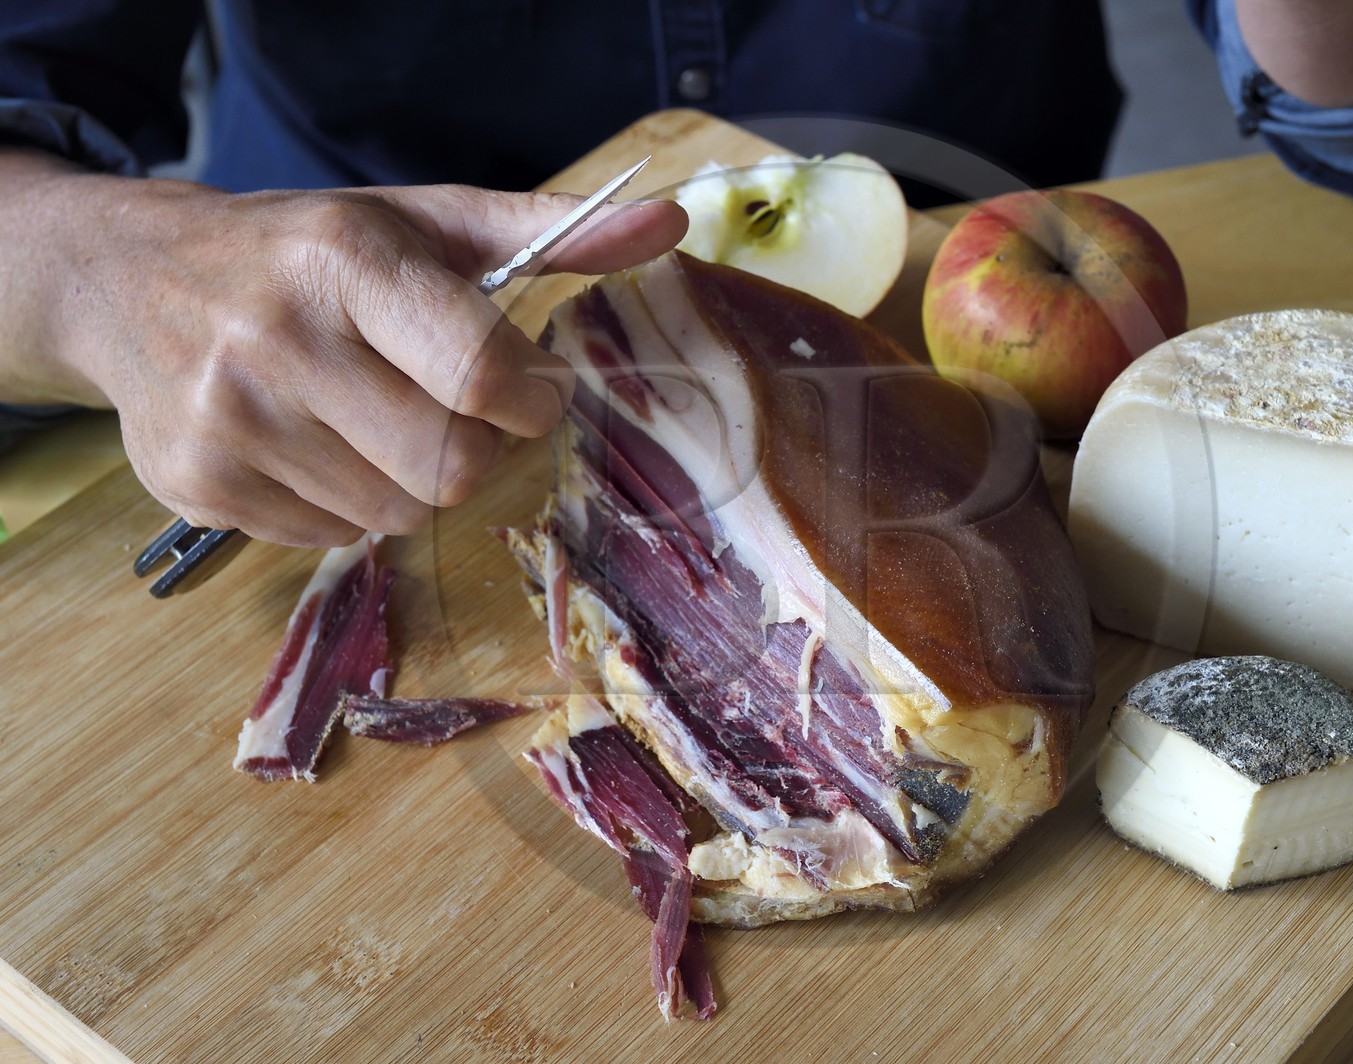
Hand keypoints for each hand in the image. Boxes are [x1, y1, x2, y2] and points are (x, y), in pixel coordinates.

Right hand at [0, 157, 686, 544]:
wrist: (129, 280)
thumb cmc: (304, 251)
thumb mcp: (421, 222)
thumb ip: (551, 231)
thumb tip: (669, 224)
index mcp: (344, 261)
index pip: (481, 373)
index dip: (533, 399)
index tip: (531, 388)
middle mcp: (276, 340)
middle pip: (451, 467)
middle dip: (477, 446)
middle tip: (452, 406)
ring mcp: (228, 422)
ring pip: (398, 513)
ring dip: (413, 476)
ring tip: (373, 415)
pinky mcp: (197, 487)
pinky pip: (337, 537)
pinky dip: (351, 502)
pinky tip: (317, 442)